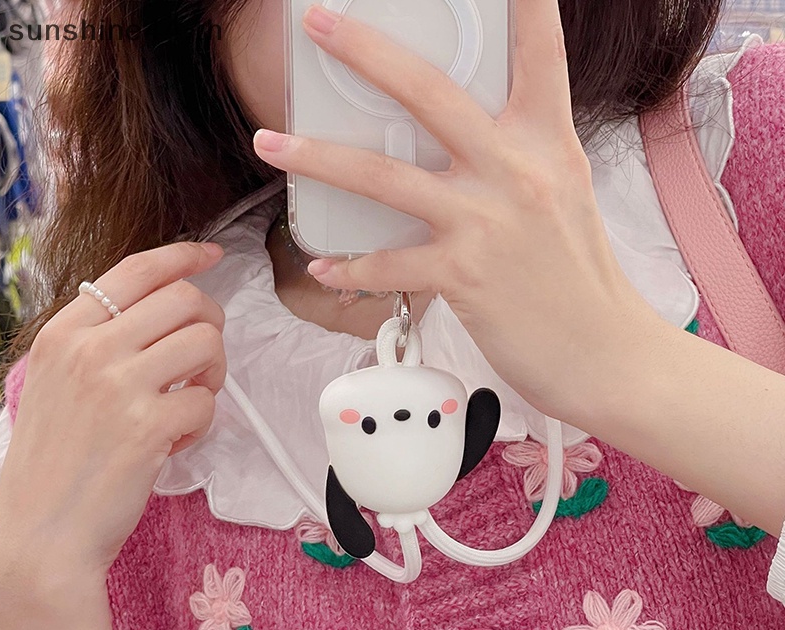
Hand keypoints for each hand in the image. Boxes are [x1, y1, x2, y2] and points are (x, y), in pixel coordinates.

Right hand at [0, 242, 225, 585]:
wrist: (42, 534)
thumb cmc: (56, 462)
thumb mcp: (59, 383)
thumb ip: (101, 343)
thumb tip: (164, 314)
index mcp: (64, 332)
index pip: (136, 269)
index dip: (184, 255)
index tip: (212, 255)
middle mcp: (90, 348)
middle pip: (185, 299)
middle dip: (211, 324)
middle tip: (203, 359)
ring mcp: (119, 385)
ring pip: (207, 343)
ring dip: (212, 373)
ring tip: (188, 401)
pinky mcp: (149, 425)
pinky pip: (207, 400)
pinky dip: (203, 421)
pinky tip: (176, 440)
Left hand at [253, 1, 662, 420]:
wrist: (602, 351)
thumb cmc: (579, 279)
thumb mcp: (562, 197)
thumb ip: (518, 160)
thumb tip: (466, 145)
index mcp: (547, 143)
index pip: (537, 50)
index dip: (520, 0)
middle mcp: (515, 171)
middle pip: (430, 92)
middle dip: (365, 50)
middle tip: (318, 23)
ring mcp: (486, 222)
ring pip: (383, 175)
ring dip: (317, 158)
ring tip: (271, 142)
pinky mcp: (461, 276)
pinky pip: (386, 263)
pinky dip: (349, 266)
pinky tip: (324, 264)